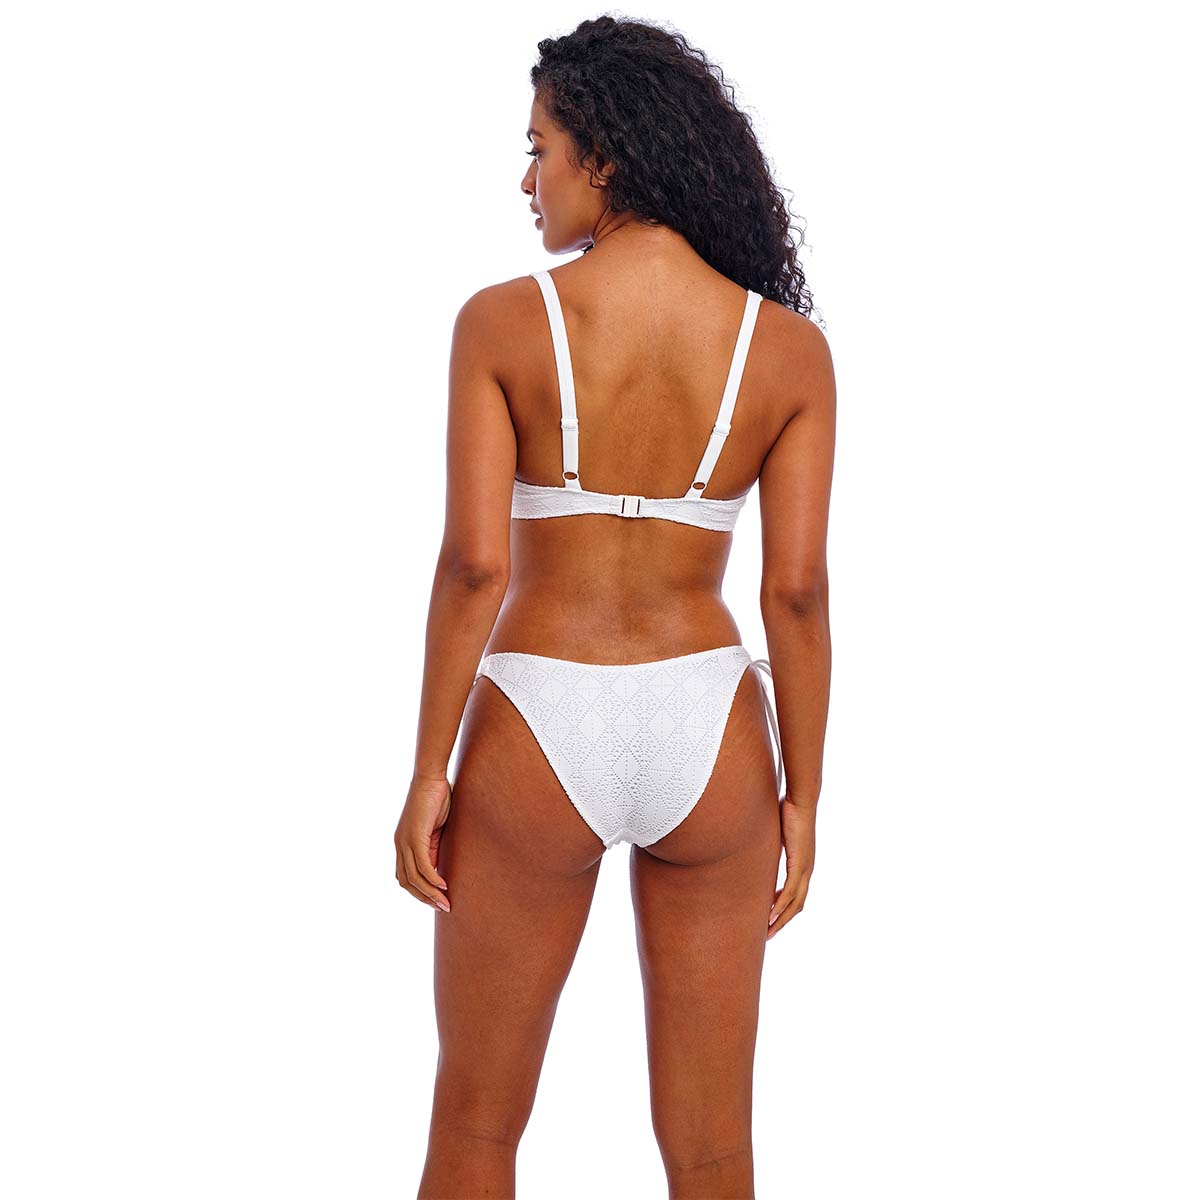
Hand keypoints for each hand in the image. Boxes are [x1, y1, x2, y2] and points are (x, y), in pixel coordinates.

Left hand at [395, 771, 452, 912]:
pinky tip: (443, 885)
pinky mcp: (414, 836)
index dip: (420, 892)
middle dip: (424, 898)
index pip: (406, 877)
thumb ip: (434, 848)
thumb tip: (439, 869)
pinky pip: (422, 864)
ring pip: (414, 877)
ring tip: (445, 902)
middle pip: (406, 882)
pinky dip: (432, 878)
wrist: (431, 777)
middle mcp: (400, 845)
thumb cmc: (436, 799)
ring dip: (430, 893)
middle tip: (443, 907)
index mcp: (403, 844)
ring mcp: (405, 841)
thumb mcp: (435, 830)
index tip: (436, 901)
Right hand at [767, 795, 814, 939]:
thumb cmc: (788, 809)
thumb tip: (753, 840)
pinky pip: (790, 891)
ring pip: (794, 903)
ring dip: (781, 919)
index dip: (784, 909)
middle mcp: (806, 870)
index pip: (795, 894)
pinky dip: (781, 906)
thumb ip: (768, 842)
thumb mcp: (775, 832)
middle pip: (797, 905)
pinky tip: (771, 916)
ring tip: (768, 932)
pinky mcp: (800, 864)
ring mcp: (805, 868)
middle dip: (783, 921)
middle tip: (768, 934)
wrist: (801, 800)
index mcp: (802, 864)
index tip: (770, 919)